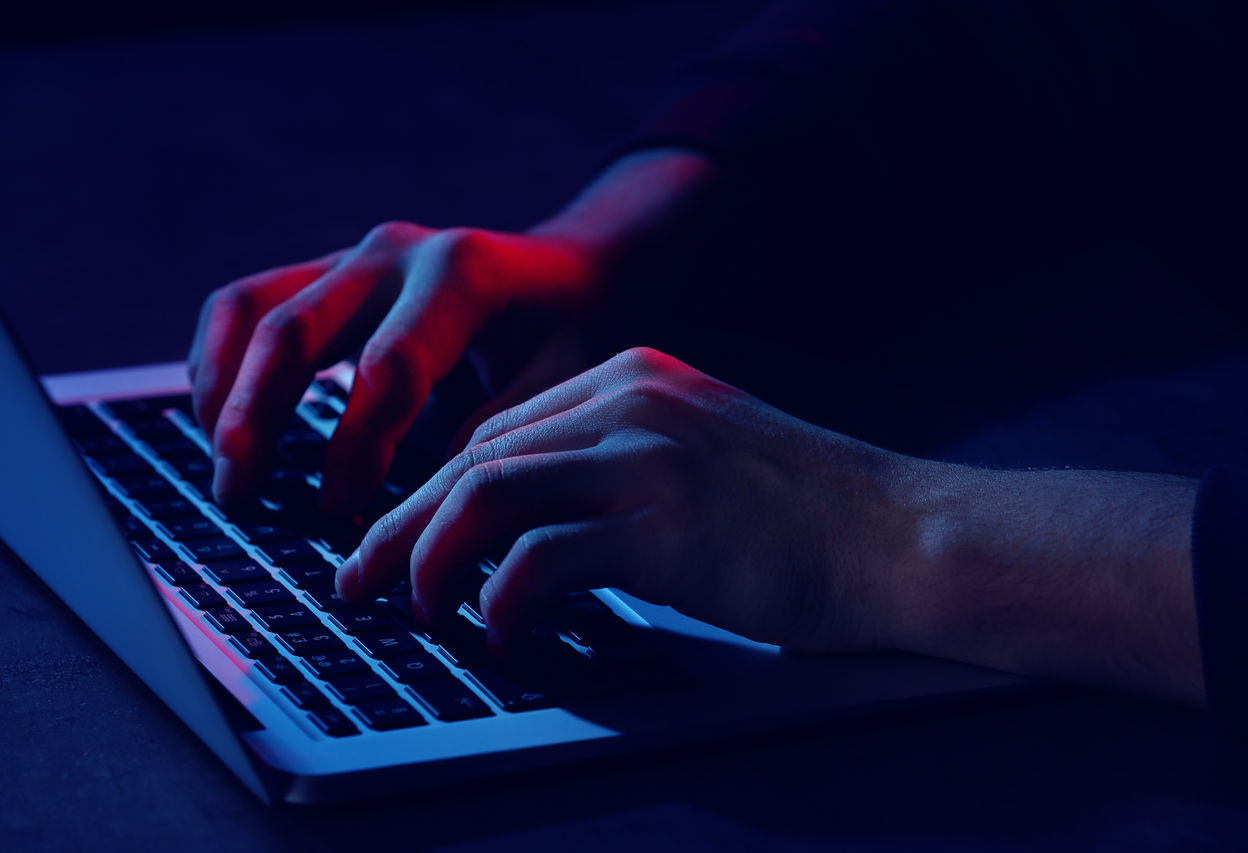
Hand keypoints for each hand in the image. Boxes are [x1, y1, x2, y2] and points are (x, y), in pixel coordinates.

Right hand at [187, 224, 598, 511]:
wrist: (568, 271)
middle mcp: (397, 253)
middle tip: (241, 493)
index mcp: (463, 275)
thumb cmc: (571, 333)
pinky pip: (246, 302)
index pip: (389, 368)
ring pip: (252, 309)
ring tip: (225, 466)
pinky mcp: (328, 270)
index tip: (342, 515)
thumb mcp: (566, 380)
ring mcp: (354, 256)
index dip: (357, 449)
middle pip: (296, 330)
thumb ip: (502, 432)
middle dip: (258, 418)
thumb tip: (428, 500)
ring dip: (223, 390)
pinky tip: (219, 421)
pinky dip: (218, 360)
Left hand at [336, 347, 914, 654]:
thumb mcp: (700, 458)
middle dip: (403, 525)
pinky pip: (540, 557)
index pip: (498, 430)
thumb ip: (618, 467)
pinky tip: (497, 633)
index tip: (401, 540)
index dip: (434, 491)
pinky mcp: (663, 524)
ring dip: (429, 556)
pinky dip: (501, 600)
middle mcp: (629, 401)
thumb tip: (531, 524)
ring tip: (408, 608)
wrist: (903, 535)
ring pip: (485, 493)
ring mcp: (646, 456)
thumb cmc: (806, 514)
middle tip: (361, 579)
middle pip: (474, 457)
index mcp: (633, 379)